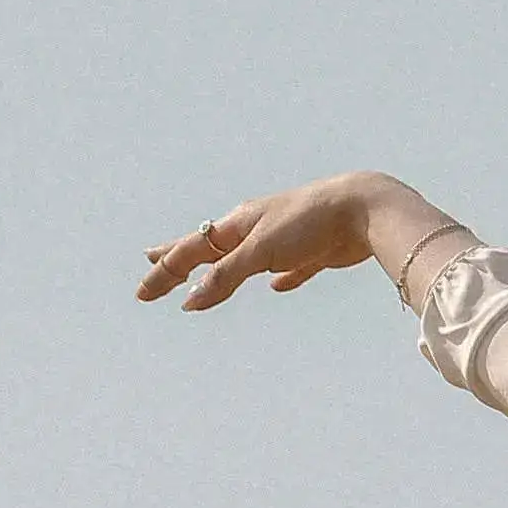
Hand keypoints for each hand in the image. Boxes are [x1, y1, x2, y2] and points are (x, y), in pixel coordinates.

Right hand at [138, 172, 387, 309]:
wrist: (366, 209)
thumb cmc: (310, 223)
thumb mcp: (261, 250)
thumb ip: (226, 275)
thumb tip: (191, 299)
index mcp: (239, 223)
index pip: (191, 249)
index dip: (165, 273)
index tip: (142, 293)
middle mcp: (258, 228)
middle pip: (211, 247)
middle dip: (180, 258)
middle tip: (151, 262)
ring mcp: (286, 240)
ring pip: (245, 258)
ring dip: (221, 267)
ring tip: (207, 272)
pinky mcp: (315, 253)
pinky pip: (290, 269)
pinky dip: (279, 278)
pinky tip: (277, 286)